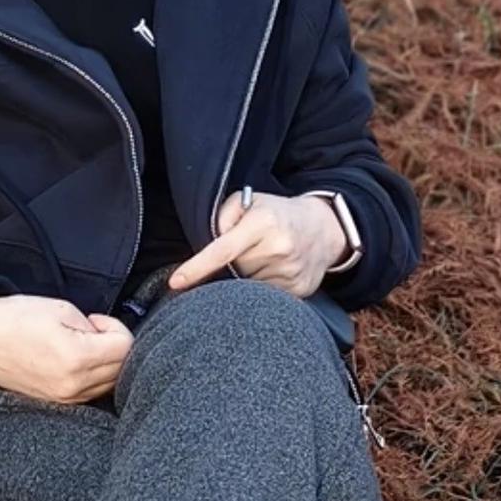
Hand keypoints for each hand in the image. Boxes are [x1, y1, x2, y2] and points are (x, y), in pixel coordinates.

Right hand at [0, 294, 134, 403]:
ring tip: (79, 345)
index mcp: (77, 358)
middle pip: (122, 369)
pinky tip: (74, 360)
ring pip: (110, 383)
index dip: (114, 327)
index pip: (126, 347)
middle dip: (113, 345)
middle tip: (89, 330)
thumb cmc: (14, 319)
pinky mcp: (58, 403)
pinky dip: (93, 376)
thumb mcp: (61, 308)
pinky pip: (92, 392)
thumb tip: (106, 339)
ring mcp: (65, 398)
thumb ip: (93, 327)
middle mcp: (74, 385)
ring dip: (105, 362)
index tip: (95, 320)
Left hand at [166, 190, 344, 299]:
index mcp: (264, 223)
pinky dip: (261, 290)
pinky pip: (266, 299)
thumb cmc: (278, 214)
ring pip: (248, 288)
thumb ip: (224, 216)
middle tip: (249, 250)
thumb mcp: (250, 201)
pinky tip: (273, 272)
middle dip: (232, 265)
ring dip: (246, 279)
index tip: (176, 282)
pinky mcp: (300, 290)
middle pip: (233, 271)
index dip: (197, 267)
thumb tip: (211, 243)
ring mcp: (290, 272)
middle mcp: (279, 248)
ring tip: (264, 261)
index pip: (222, 250)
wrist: (324, 228)